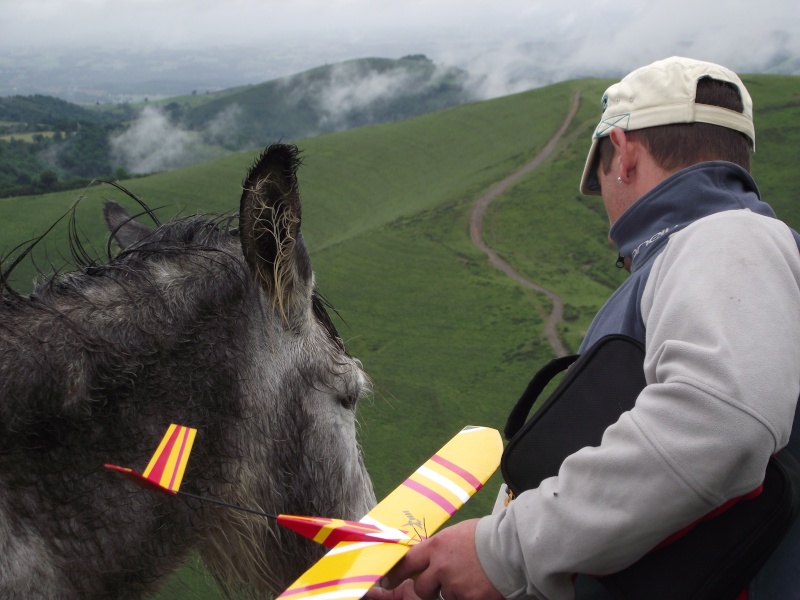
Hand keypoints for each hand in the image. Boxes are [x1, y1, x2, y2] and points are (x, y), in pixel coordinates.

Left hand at [364, 519, 503, 599]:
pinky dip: (468, 596)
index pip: (406, 563)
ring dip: (454, 591)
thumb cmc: (486, 536)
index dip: (395, 574)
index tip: (388, 581)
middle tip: (437, 585)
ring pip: (445, 596)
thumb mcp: (456, 534)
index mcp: (436, 547)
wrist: (511, 549)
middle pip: (421, 588)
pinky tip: (479, 586)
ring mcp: (454, 586)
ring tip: (470, 578)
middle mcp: (440, 568)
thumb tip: (430, 557)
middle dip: (428, 589)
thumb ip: (440, 548)